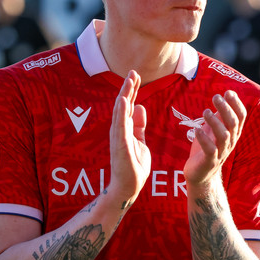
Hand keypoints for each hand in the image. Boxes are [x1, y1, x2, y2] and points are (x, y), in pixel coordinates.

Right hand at [108, 70, 150, 202]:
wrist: (129, 187)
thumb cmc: (134, 166)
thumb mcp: (140, 141)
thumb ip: (139, 125)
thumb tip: (140, 107)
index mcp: (125, 129)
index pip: (129, 105)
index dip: (132, 90)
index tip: (135, 75)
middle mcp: (119, 130)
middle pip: (123, 105)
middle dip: (128, 88)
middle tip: (132, 71)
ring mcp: (119, 137)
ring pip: (120, 112)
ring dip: (125, 95)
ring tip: (129, 80)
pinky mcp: (120, 145)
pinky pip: (120, 126)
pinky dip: (122, 112)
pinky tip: (124, 100)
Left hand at [184, 91, 246, 186]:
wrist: (200, 174)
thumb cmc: (207, 148)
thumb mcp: (213, 130)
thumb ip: (219, 116)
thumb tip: (223, 97)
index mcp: (233, 133)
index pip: (240, 117)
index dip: (236, 104)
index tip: (228, 92)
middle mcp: (230, 142)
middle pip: (233, 123)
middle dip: (225, 109)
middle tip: (216, 97)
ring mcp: (221, 152)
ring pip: (224, 135)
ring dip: (215, 122)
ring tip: (205, 111)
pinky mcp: (210, 161)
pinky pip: (210, 149)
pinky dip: (204, 138)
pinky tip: (196, 129)